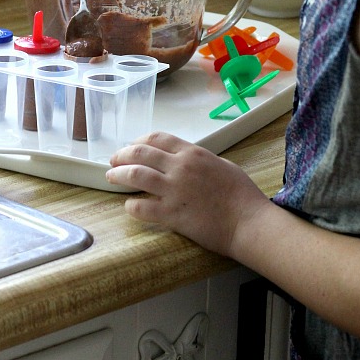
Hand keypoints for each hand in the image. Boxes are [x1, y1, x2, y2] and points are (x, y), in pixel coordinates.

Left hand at [106, 132, 268, 257]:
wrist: (248, 221)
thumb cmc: (241, 195)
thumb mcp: (221, 165)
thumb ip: (199, 161)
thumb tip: (187, 161)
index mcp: (192, 153)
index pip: (156, 138)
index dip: (138, 141)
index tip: (130, 147)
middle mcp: (180, 167)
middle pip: (140, 153)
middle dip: (122, 155)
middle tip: (113, 161)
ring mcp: (174, 190)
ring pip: (136, 175)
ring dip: (119, 174)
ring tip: (111, 177)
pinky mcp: (172, 214)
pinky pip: (142, 207)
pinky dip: (131, 205)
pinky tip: (129, 206)